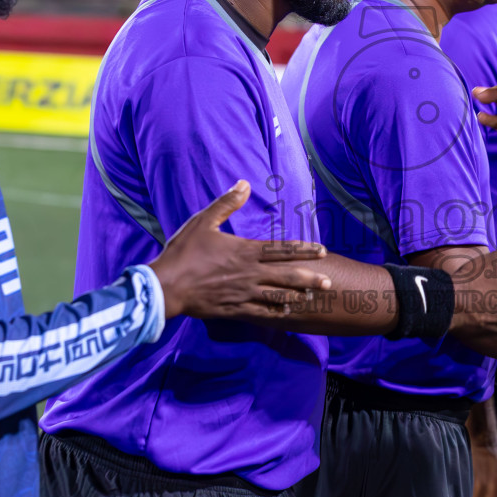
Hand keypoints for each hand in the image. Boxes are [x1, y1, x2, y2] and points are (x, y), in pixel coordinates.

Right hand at [150, 181, 329, 320]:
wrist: (166, 287)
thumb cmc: (183, 252)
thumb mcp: (203, 221)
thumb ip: (227, 203)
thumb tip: (244, 183)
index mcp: (244, 251)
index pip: (281, 249)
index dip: (303, 250)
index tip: (321, 251)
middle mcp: (249, 273)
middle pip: (286, 276)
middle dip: (310, 278)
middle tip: (330, 282)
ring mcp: (243, 293)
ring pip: (278, 296)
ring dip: (297, 296)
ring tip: (314, 297)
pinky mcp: (235, 309)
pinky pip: (261, 312)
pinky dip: (276, 312)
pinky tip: (288, 314)